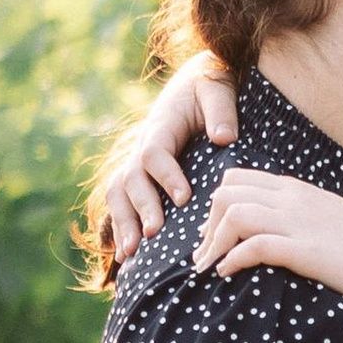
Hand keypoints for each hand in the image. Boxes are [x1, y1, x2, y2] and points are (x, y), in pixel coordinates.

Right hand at [96, 56, 240, 265]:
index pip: (155, 152)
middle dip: (141, 207)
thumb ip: (221, 110)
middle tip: (153, 233)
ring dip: (123, 223)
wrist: (196, 83)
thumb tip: (223, 138)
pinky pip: (122, 203)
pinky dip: (119, 228)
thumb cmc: (211, 85)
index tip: (185, 198)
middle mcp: (143, 146)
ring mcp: (137, 163)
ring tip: (130, 254)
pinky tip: (123, 259)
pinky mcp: (141, 177)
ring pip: (119, 194)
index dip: (166, 176)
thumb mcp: (218, 88)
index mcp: (161, 125)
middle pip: (130, 178)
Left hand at [192, 167, 342, 314]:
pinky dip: (231, 259)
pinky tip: (227, 274)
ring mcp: (299, 223)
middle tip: (204, 253)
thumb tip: (279, 231)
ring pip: (233, 213)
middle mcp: (294, 200)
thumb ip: (303, 218)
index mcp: (299, 190)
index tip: (213, 233)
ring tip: (208, 267)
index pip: (238, 177)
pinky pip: (252, 245)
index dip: (216, 204)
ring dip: (212, 242)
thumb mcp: (331, 223)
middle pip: (227, 191)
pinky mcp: (303, 250)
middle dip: (207, 222)